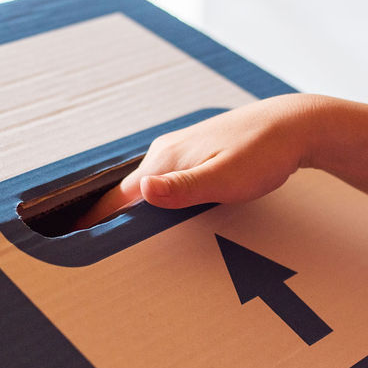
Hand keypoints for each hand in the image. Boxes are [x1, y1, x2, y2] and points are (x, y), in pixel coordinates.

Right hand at [75, 94, 321, 228]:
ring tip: (112, 232)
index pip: (119, 197)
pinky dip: (152, 197)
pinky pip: (164, 179)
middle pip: (127, 192)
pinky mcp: (196, 153)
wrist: (294, 124)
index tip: (73, 240)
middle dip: (107, 216)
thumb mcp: (226, 178)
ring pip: (145, 185)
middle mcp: (166, 152)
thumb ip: (183, 188)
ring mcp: (180, 150)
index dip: (96, 220)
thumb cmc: (265, 152)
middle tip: (85, 243)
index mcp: (166, 160)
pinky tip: (156, 208)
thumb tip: (141, 193)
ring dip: (129, 207)